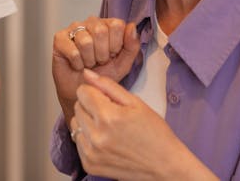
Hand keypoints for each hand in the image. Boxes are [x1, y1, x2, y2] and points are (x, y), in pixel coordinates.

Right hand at [52, 16, 139, 122]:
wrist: (82, 91)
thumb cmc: (102, 76)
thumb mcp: (123, 64)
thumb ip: (131, 46)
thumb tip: (132, 26)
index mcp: (108, 25)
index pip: (116, 24)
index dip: (116, 44)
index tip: (112, 55)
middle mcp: (91, 23)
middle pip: (100, 31)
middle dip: (102, 54)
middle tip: (98, 61)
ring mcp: (74, 29)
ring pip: (85, 41)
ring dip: (89, 60)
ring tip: (88, 63)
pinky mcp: (59, 39)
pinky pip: (73, 51)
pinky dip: (77, 63)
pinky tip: (77, 64)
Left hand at [70, 70, 215, 180]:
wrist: (164, 165)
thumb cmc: (154, 132)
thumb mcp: (135, 102)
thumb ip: (108, 85)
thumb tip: (87, 74)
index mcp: (108, 116)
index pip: (82, 92)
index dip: (95, 91)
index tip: (106, 98)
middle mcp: (96, 136)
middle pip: (77, 107)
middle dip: (90, 105)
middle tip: (111, 113)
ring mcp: (91, 153)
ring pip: (75, 124)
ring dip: (87, 122)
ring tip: (107, 127)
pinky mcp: (89, 165)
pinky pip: (78, 142)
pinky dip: (88, 138)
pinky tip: (106, 140)